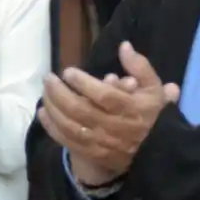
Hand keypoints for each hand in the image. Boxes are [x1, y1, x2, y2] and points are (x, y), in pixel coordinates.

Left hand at [38, 41, 179, 186]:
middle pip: (81, 110)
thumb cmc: (151, 114)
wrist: (156, 151)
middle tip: (49, 78)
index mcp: (130, 109)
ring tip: (45, 91)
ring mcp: (101, 143)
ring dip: (53, 107)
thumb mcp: (153, 88)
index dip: (83, 83)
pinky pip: (67, 141)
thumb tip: (124, 46)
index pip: (104, 96)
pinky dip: (52, 126)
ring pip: (70, 126)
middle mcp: (113, 127)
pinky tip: (43, 112)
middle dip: (60, 93)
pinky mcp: (92, 153)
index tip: (68, 72)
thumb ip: (140, 67)